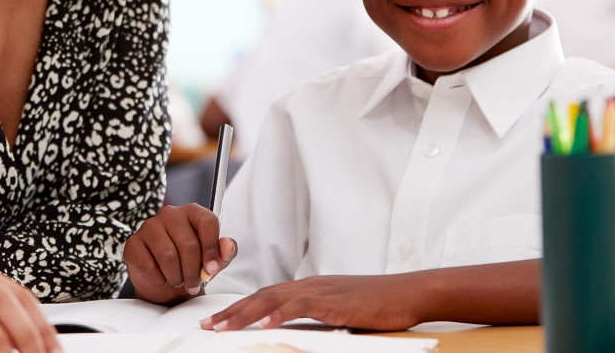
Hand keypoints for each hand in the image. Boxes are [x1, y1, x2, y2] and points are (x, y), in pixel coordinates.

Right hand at [124, 203, 236, 302]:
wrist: (164, 284)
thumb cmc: (189, 267)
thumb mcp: (212, 263)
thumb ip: (224, 253)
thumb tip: (227, 245)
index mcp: (193, 212)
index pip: (207, 221)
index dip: (212, 248)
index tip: (212, 269)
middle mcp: (170, 213)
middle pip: (188, 243)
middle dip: (193, 271)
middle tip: (194, 285)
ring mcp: (149, 225)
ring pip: (168, 255)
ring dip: (176, 276)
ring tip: (178, 282)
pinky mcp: (134, 242)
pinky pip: (149, 264)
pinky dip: (159, 278)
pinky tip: (161, 278)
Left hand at [200, 275, 418, 331]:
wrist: (408, 292)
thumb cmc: (380, 305)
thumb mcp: (341, 311)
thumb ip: (317, 317)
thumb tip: (295, 330)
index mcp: (310, 287)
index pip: (266, 296)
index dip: (239, 308)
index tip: (218, 320)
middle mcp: (309, 285)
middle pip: (261, 296)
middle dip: (231, 311)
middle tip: (207, 325)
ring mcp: (320, 291)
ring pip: (272, 299)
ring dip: (244, 314)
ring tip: (222, 328)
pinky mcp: (333, 301)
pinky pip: (299, 306)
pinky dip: (278, 315)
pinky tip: (262, 324)